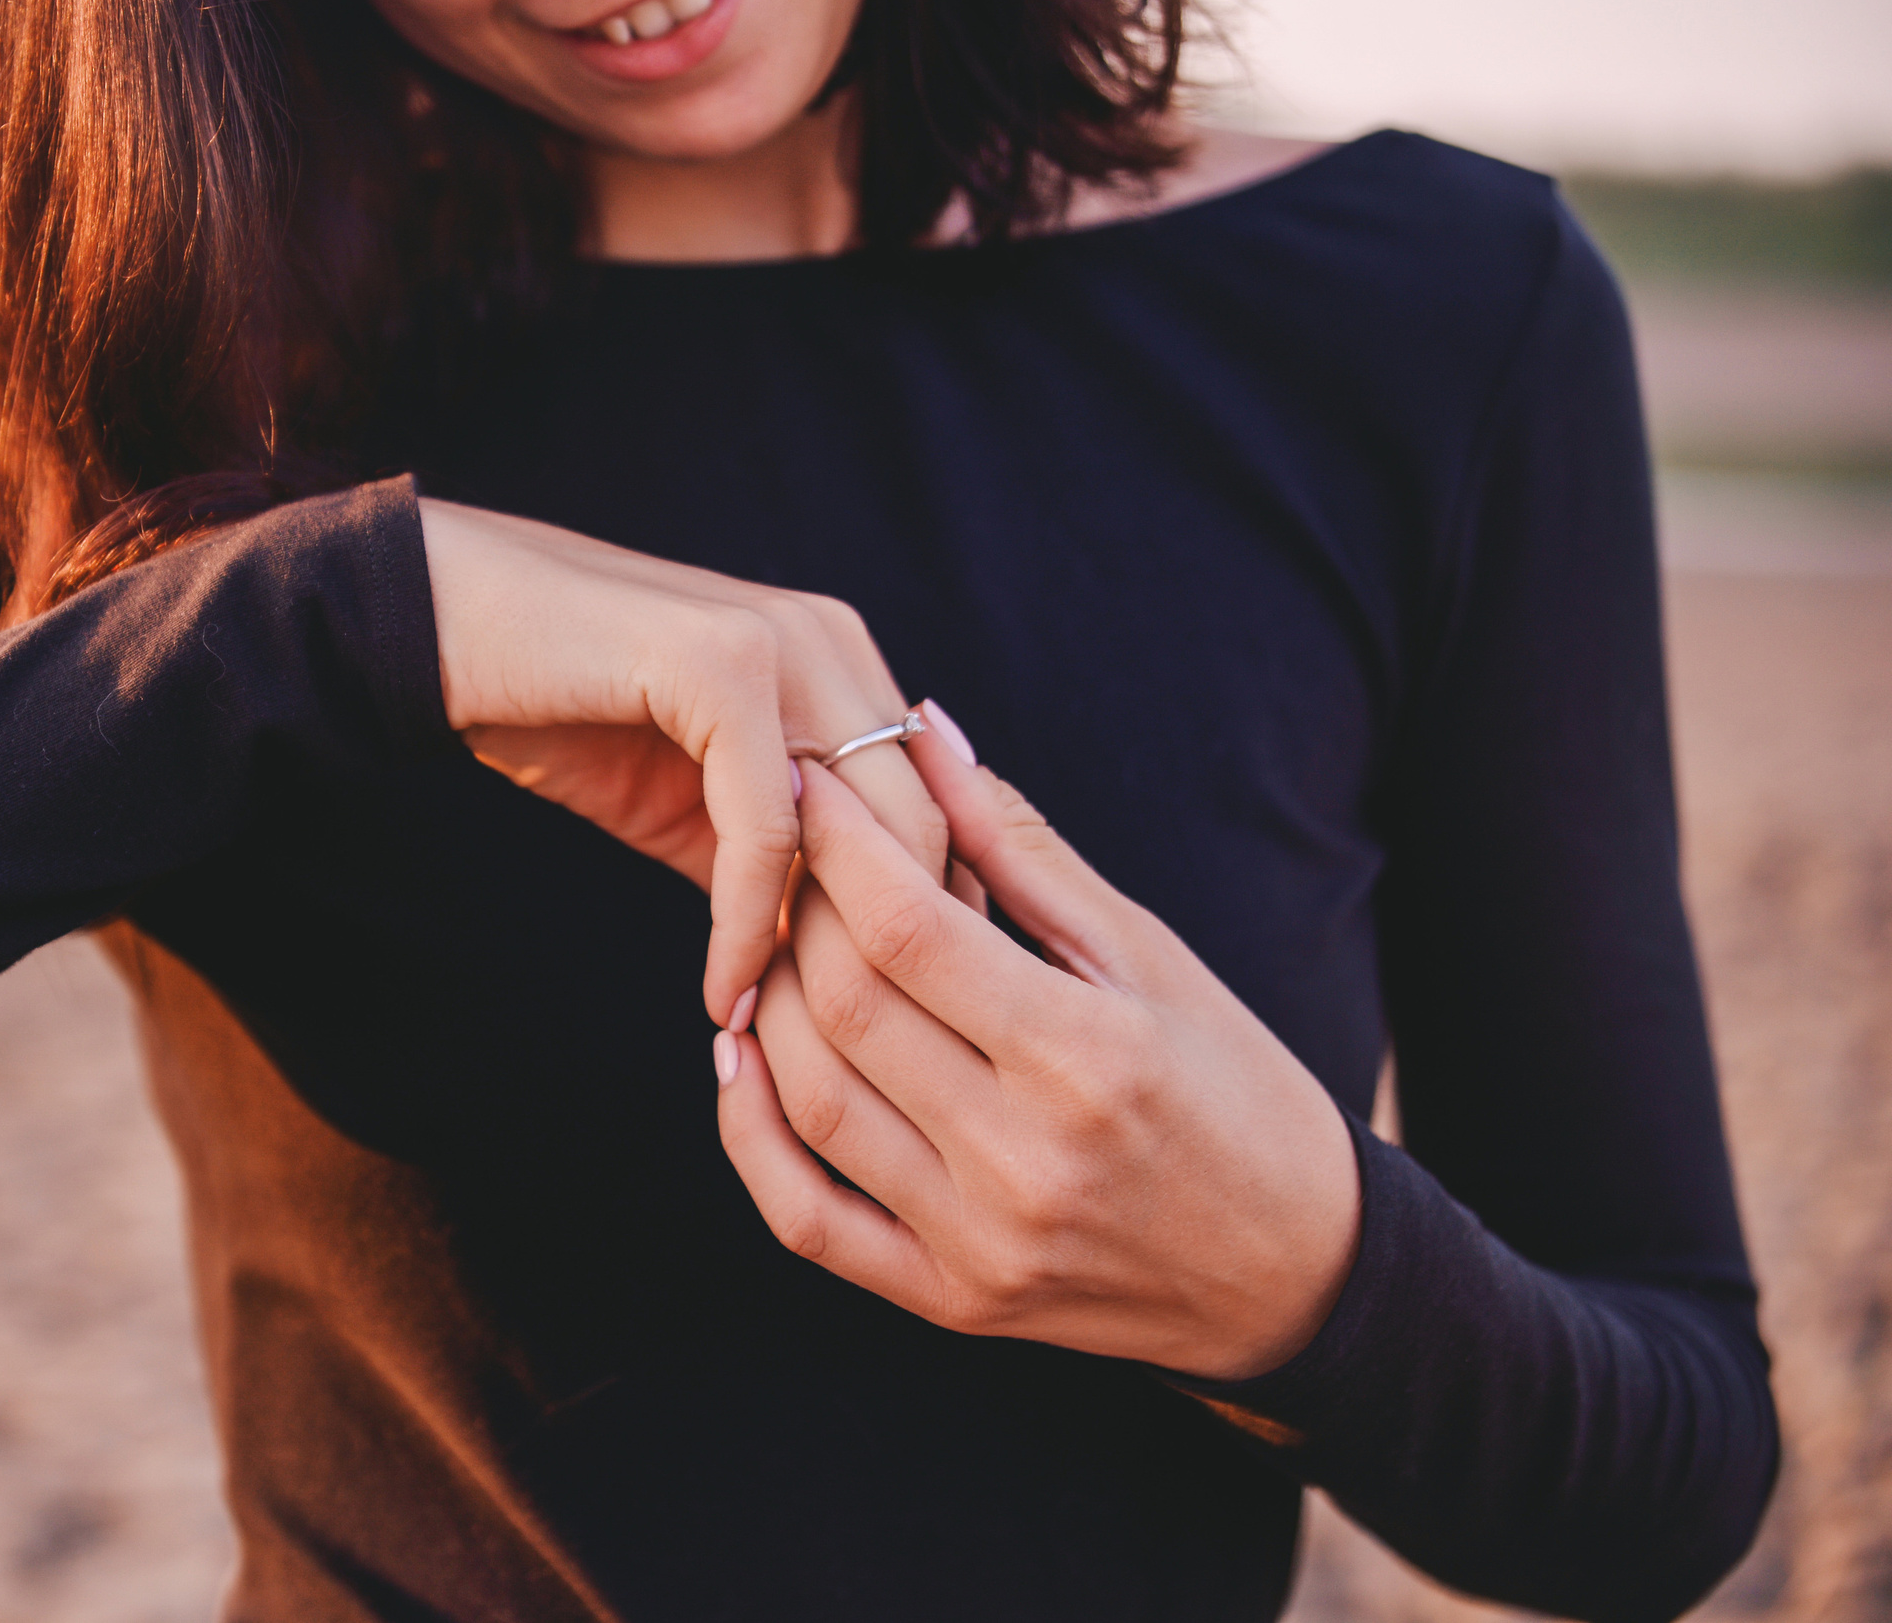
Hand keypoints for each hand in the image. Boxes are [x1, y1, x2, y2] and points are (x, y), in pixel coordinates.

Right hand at [416, 497, 949, 1025]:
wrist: (443, 626)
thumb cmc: (559, 710)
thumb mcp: (689, 804)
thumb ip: (775, 863)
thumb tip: (836, 973)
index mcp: (843, 662)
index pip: (939, 811)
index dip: (923, 927)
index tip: (884, 1035)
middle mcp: (835, 641)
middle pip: (927, 830)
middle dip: (893, 959)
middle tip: (846, 1064)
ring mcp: (786, 643)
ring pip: (867, 835)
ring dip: (829, 957)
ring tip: (785, 1041)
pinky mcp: (723, 666)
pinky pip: (769, 831)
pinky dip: (748, 927)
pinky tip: (721, 995)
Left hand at [713, 711, 1360, 1379]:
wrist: (1293, 1274)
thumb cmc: (1233, 1088)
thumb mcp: (1150, 956)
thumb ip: (1023, 849)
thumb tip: (923, 731)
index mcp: (1087, 1057)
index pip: (909, 929)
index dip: (837, 840)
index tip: (805, 774)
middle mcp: (1024, 1157)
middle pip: (845, 1006)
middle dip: (794, 907)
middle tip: (780, 847)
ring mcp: (980, 1241)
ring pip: (810, 1099)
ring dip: (761, 1002)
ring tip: (767, 935)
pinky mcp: (950, 1300)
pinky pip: (804, 1217)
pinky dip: (749, 1131)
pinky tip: (740, 1055)